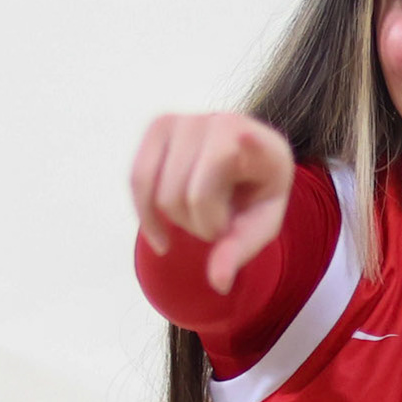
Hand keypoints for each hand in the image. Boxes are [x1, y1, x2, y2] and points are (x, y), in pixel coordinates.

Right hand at [130, 113, 295, 293]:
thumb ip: (241, 250)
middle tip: (220, 224)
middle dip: (202, 228)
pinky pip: (137, 180)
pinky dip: (146, 216)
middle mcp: (221, 122)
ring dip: (178, 222)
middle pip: (191, 197)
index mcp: (263, 145)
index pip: (249, 147)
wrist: (240, 163)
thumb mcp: (261, 225)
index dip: (248, 144)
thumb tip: (218, 282)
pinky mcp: (157, 126)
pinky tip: (161, 239)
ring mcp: (186, 119)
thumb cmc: (254, 194)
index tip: (246, 138)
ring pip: (162, 194)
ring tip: (200, 215)